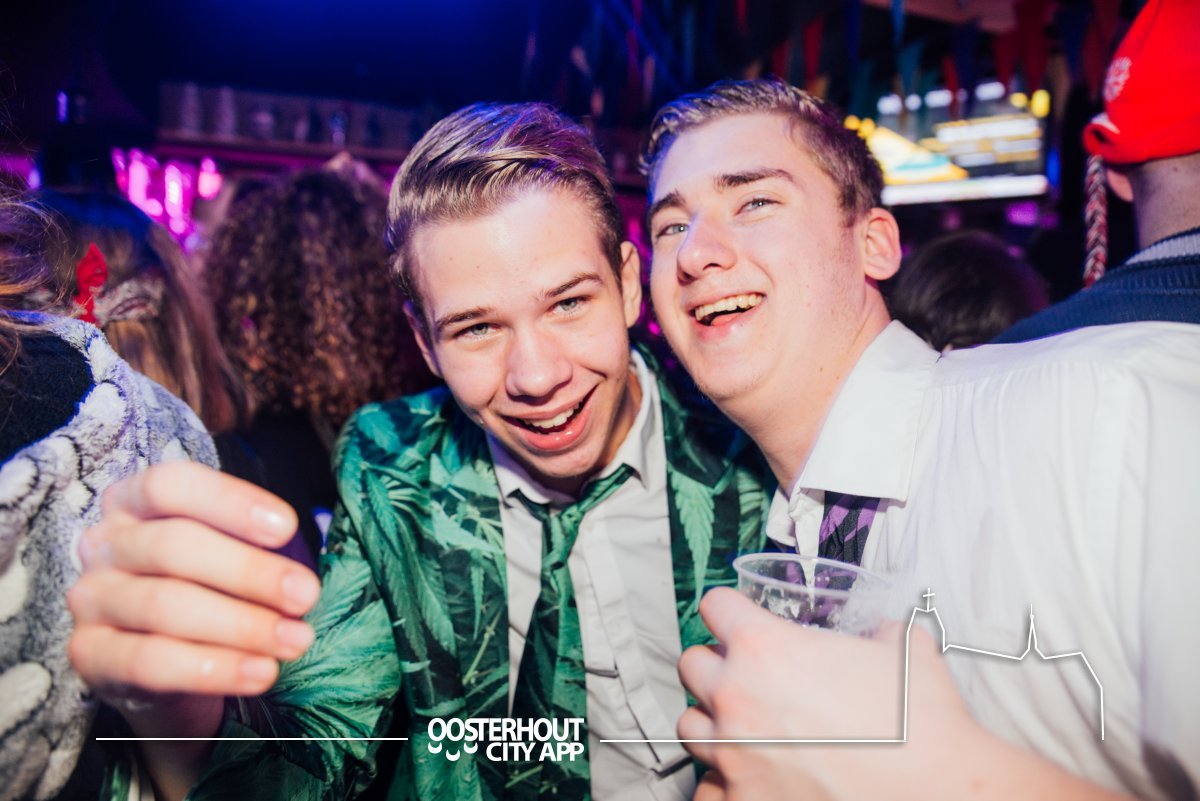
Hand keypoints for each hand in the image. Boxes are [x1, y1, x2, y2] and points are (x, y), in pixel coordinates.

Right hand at [67, 462, 320, 734]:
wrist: (169, 670)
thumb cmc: (205, 591)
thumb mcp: (224, 557)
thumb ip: (250, 548)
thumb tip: (300, 574)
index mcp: (134, 502)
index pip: (171, 485)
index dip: (229, 502)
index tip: (287, 527)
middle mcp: (105, 544)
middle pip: (173, 546)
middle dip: (250, 572)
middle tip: (305, 595)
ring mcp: (90, 600)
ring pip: (165, 606)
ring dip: (242, 625)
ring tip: (295, 640)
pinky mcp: (90, 655)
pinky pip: (153, 662)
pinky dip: (215, 668)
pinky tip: (261, 672)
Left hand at [677, 587, 978, 800]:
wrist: (939, 791)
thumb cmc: (922, 723)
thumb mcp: (904, 651)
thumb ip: (879, 633)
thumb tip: (883, 633)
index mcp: (766, 648)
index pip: (715, 607)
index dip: (729, 610)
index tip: (737, 620)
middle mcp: (738, 697)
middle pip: (692, 665)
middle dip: (716, 667)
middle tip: (744, 677)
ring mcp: (734, 754)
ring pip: (691, 726)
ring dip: (714, 723)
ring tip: (745, 729)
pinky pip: (707, 787)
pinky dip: (724, 782)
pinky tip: (750, 777)